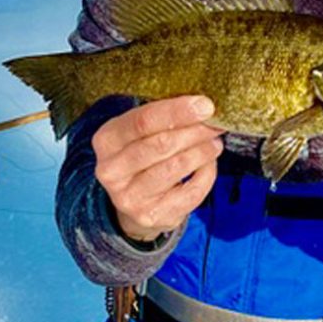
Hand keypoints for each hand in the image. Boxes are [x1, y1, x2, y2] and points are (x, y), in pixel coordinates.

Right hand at [93, 95, 224, 242]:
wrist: (132, 202)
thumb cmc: (142, 155)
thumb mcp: (139, 133)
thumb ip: (162, 118)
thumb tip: (203, 106)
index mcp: (106, 140)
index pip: (142, 121)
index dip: (176, 112)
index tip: (205, 105)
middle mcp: (111, 170)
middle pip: (161, 144)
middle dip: (194, 131)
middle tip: (216, 124)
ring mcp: (129, 197)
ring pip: (175, 167)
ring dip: (202, 152)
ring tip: (215, 142)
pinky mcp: (150, 216)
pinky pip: (189, 192)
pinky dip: (206, 175)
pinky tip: (209, 164)